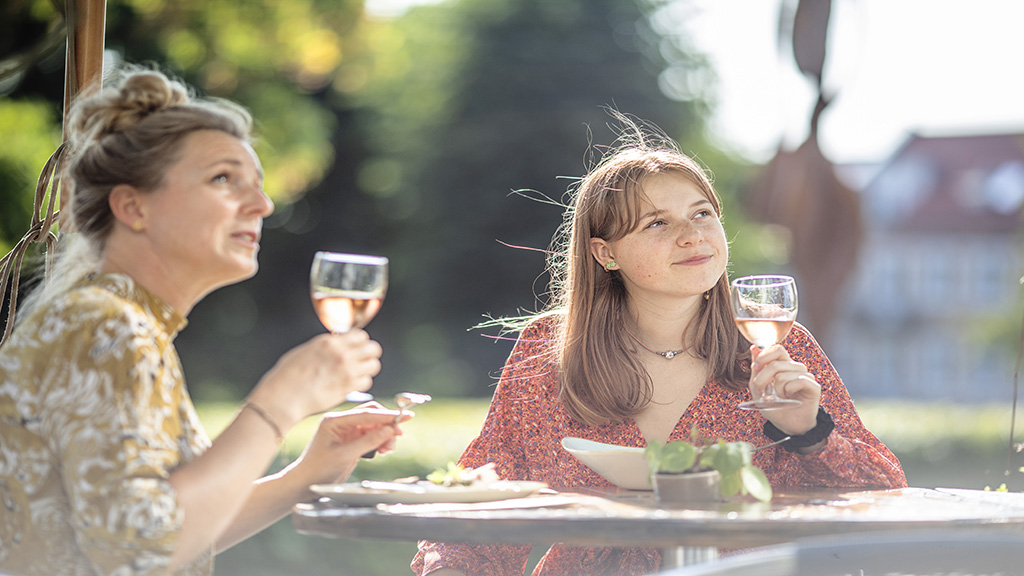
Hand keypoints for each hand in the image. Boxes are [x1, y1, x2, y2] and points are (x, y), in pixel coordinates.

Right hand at [250, 330, 382, 428]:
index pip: (361, 335)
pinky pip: (366, 382)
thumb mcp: (304, 351)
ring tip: (357, 374)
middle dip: (370, 354)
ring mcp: (346, 371)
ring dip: (367, 370)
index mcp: (329, 342)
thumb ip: (325, 347)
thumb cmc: (287, 376)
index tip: (356, 349)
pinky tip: (351, 385)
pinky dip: (361, 384)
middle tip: (362, 361)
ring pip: (374, 365)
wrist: (283, 397)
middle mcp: (341, 354)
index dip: (360, 342)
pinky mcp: (348, 388)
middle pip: (373, 348)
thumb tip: (336, 346)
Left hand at [287, 404, 411, 489]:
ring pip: (374, 427)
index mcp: (335, 421)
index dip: (386, 415)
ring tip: (389, 449)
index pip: (366, 414)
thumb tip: (389, 430)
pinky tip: (383, 450)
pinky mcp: (352, 442)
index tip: (403, 416)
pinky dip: (380, 442)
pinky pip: (372, 437)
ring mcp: (347, 432)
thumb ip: (368, 442)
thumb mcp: (344, 455)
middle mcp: (341, 423)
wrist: (306, 484)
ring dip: (385, 435)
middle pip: (372, 416)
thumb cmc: (318, 469)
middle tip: (400, 434)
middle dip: (387, 425)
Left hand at [749, 344, 820, 434]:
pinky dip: (789, 391)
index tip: (756, 367)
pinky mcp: (814, 387)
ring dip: (777, 389)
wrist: (788, 425)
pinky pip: (798, 381)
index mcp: (784, 365)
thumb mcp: (758, 389)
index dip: (764, 355)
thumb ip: (757, 369)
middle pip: (776, 362)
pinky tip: (790, 397)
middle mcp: (796, 368)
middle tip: (763, 391)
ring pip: (783, 375)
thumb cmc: (775, 407)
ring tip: (781, 397)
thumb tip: (754, 348)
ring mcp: (806, 376)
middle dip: (763, 378)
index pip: (777, 348)